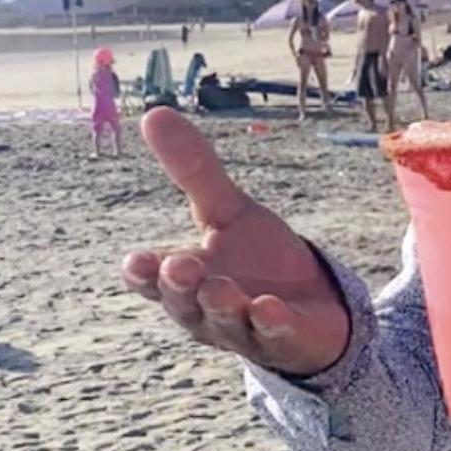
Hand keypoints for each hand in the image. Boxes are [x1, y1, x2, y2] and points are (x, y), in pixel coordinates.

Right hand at [121, 108, 350, 374]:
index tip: (135, 260)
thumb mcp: (228, 209)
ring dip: (221, 304)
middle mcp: (206, 310)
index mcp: (187, 280)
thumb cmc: (258, 259)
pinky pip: (274, 334)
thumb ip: (193, 168)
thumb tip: (152, 112)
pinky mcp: (284, 338)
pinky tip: (268, 309)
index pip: (153, 281)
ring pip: (225, 321)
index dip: (142, 274)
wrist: (314, 302)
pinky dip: (269, 322)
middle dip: (180, 286)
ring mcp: (244, 328)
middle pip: (184, 303)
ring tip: (221, 287)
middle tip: (178, 265)